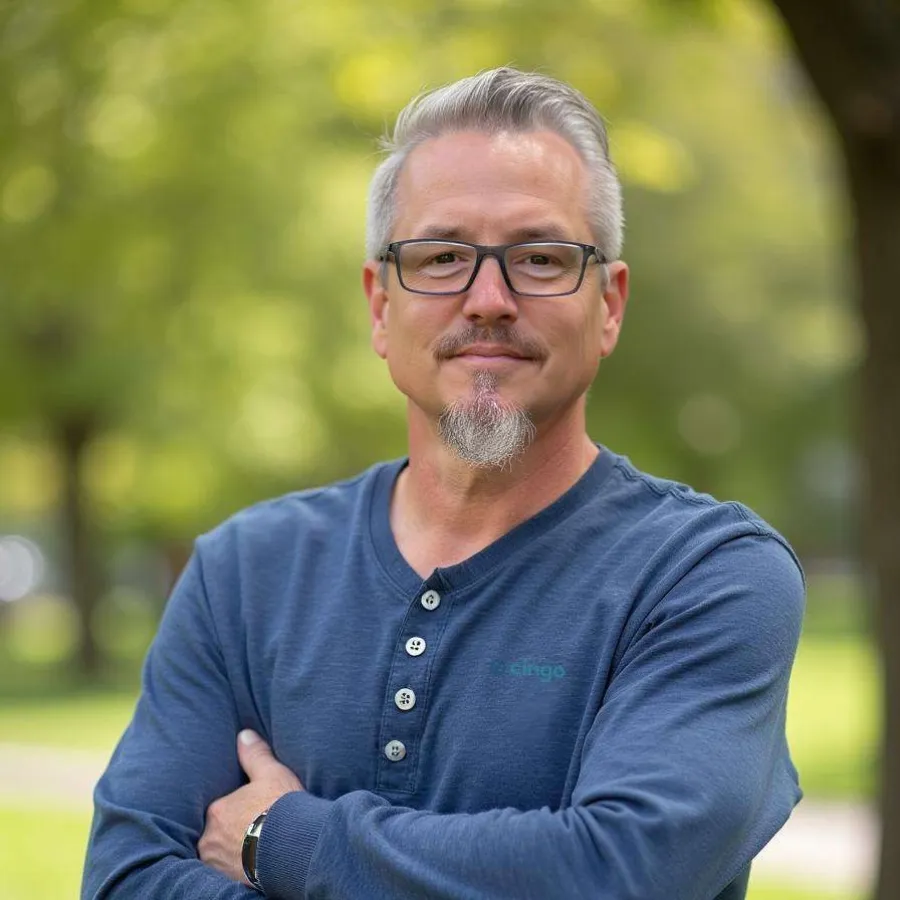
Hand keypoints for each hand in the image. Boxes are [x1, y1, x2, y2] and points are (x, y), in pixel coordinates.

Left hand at [199, 730, 302, 884]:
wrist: (295, 847)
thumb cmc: (282, 808)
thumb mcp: (272, 773)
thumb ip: (255, 754)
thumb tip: (243, 734)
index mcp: (218, 811)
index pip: (222, 809)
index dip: (239, 809)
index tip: (254, 812)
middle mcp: (210, 839)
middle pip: (218, 833)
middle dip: (233, 832)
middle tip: (254, 832)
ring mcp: (217, 864)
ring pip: (221, 854)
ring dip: (233, 852)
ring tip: (255, 850)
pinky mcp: (227, 882)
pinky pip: (227, 873)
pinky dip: (237, 869)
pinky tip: (253, 865)